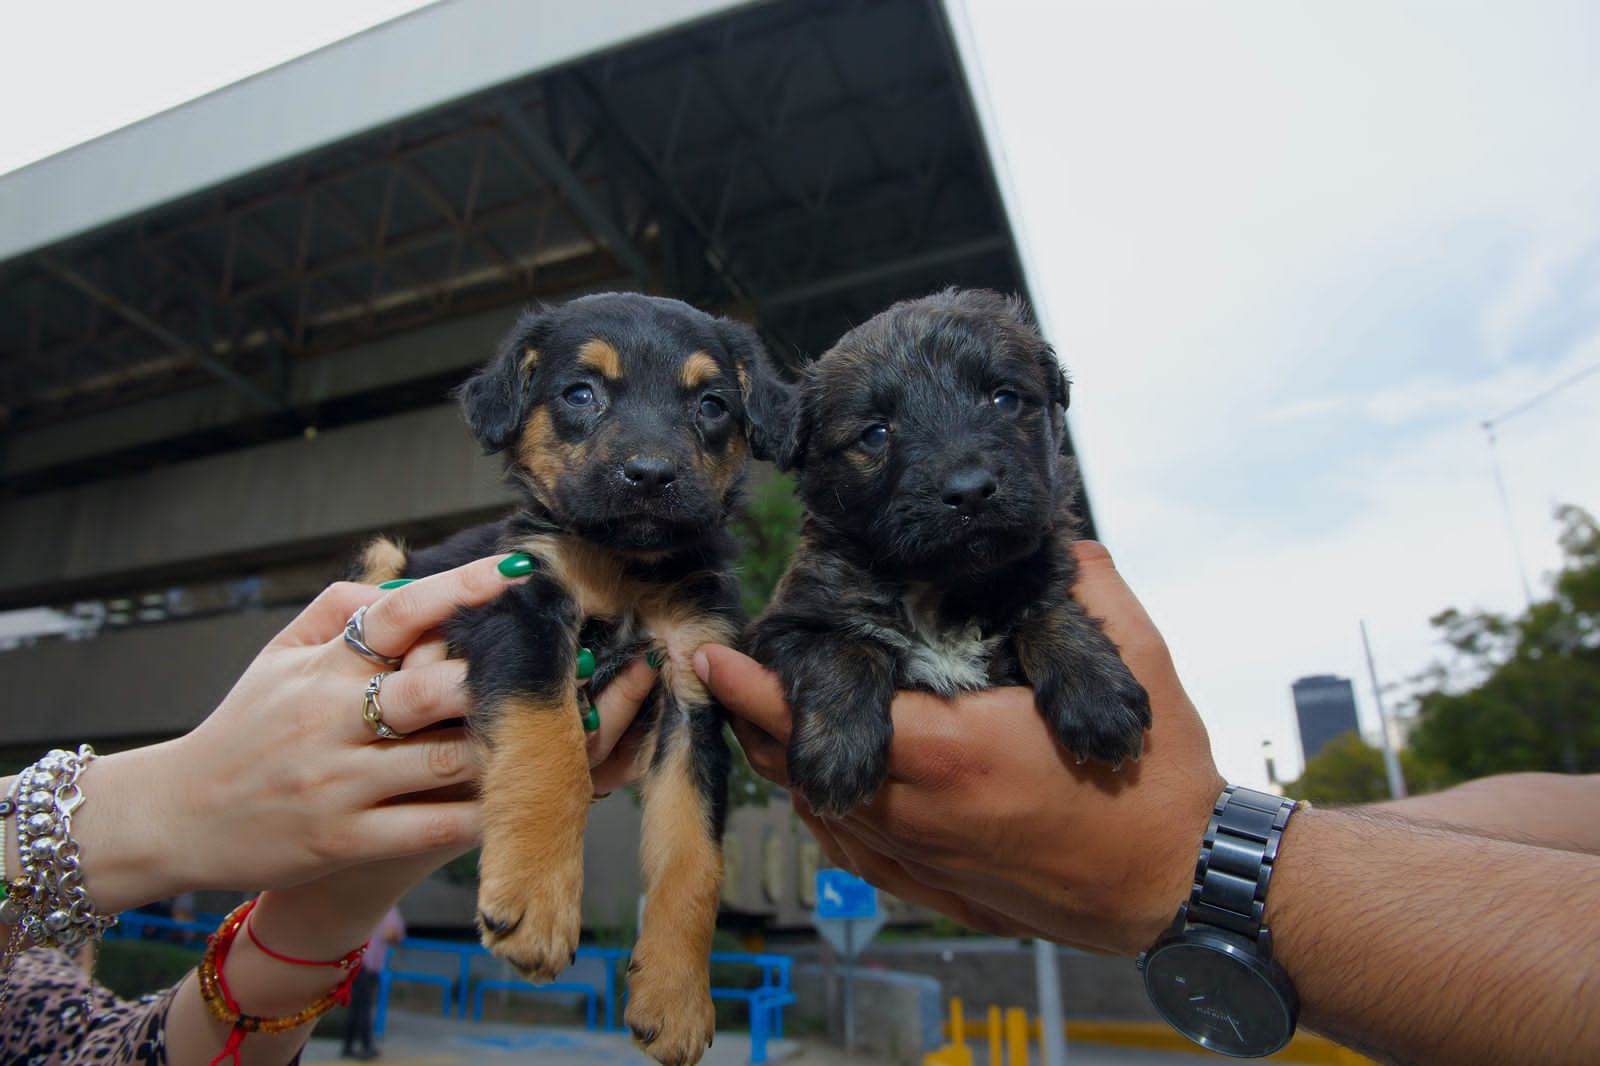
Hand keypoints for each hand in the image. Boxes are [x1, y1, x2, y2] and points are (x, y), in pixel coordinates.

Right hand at [71, 554, 656, 910]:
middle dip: (493, 678)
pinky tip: (525, 794)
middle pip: (430, 689)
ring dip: (505, 745)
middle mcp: (330, 721)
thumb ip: (338, 611)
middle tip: (560, 663)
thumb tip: (404, 573)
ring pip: (444, 759)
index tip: (517, 570)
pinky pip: (435, 823)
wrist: (177, 817)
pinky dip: (483, 810)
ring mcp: (341, 784)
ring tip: (566, 727)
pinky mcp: (347, 839)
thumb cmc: (246, 729)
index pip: (394, 616)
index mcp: (319, 669)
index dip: (459, 590)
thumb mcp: (276, 658)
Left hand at [700, 540, 1224, 955]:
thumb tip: (1061, 545)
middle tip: (731, 679)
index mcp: (949, 755)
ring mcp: (925, 861)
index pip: (825, 720)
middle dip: (759, 722)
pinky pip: (856, 851)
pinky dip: (828, 814)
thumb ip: (1089, 593)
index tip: (714, 656)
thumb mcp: (1135, 666)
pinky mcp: (939, 889)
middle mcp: (919, 816)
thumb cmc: (1153, 786)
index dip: (758, 690)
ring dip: (789, 767)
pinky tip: (829, 788)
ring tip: (767, 720)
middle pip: (801, 771)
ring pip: (823, 814)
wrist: (1177, 888)